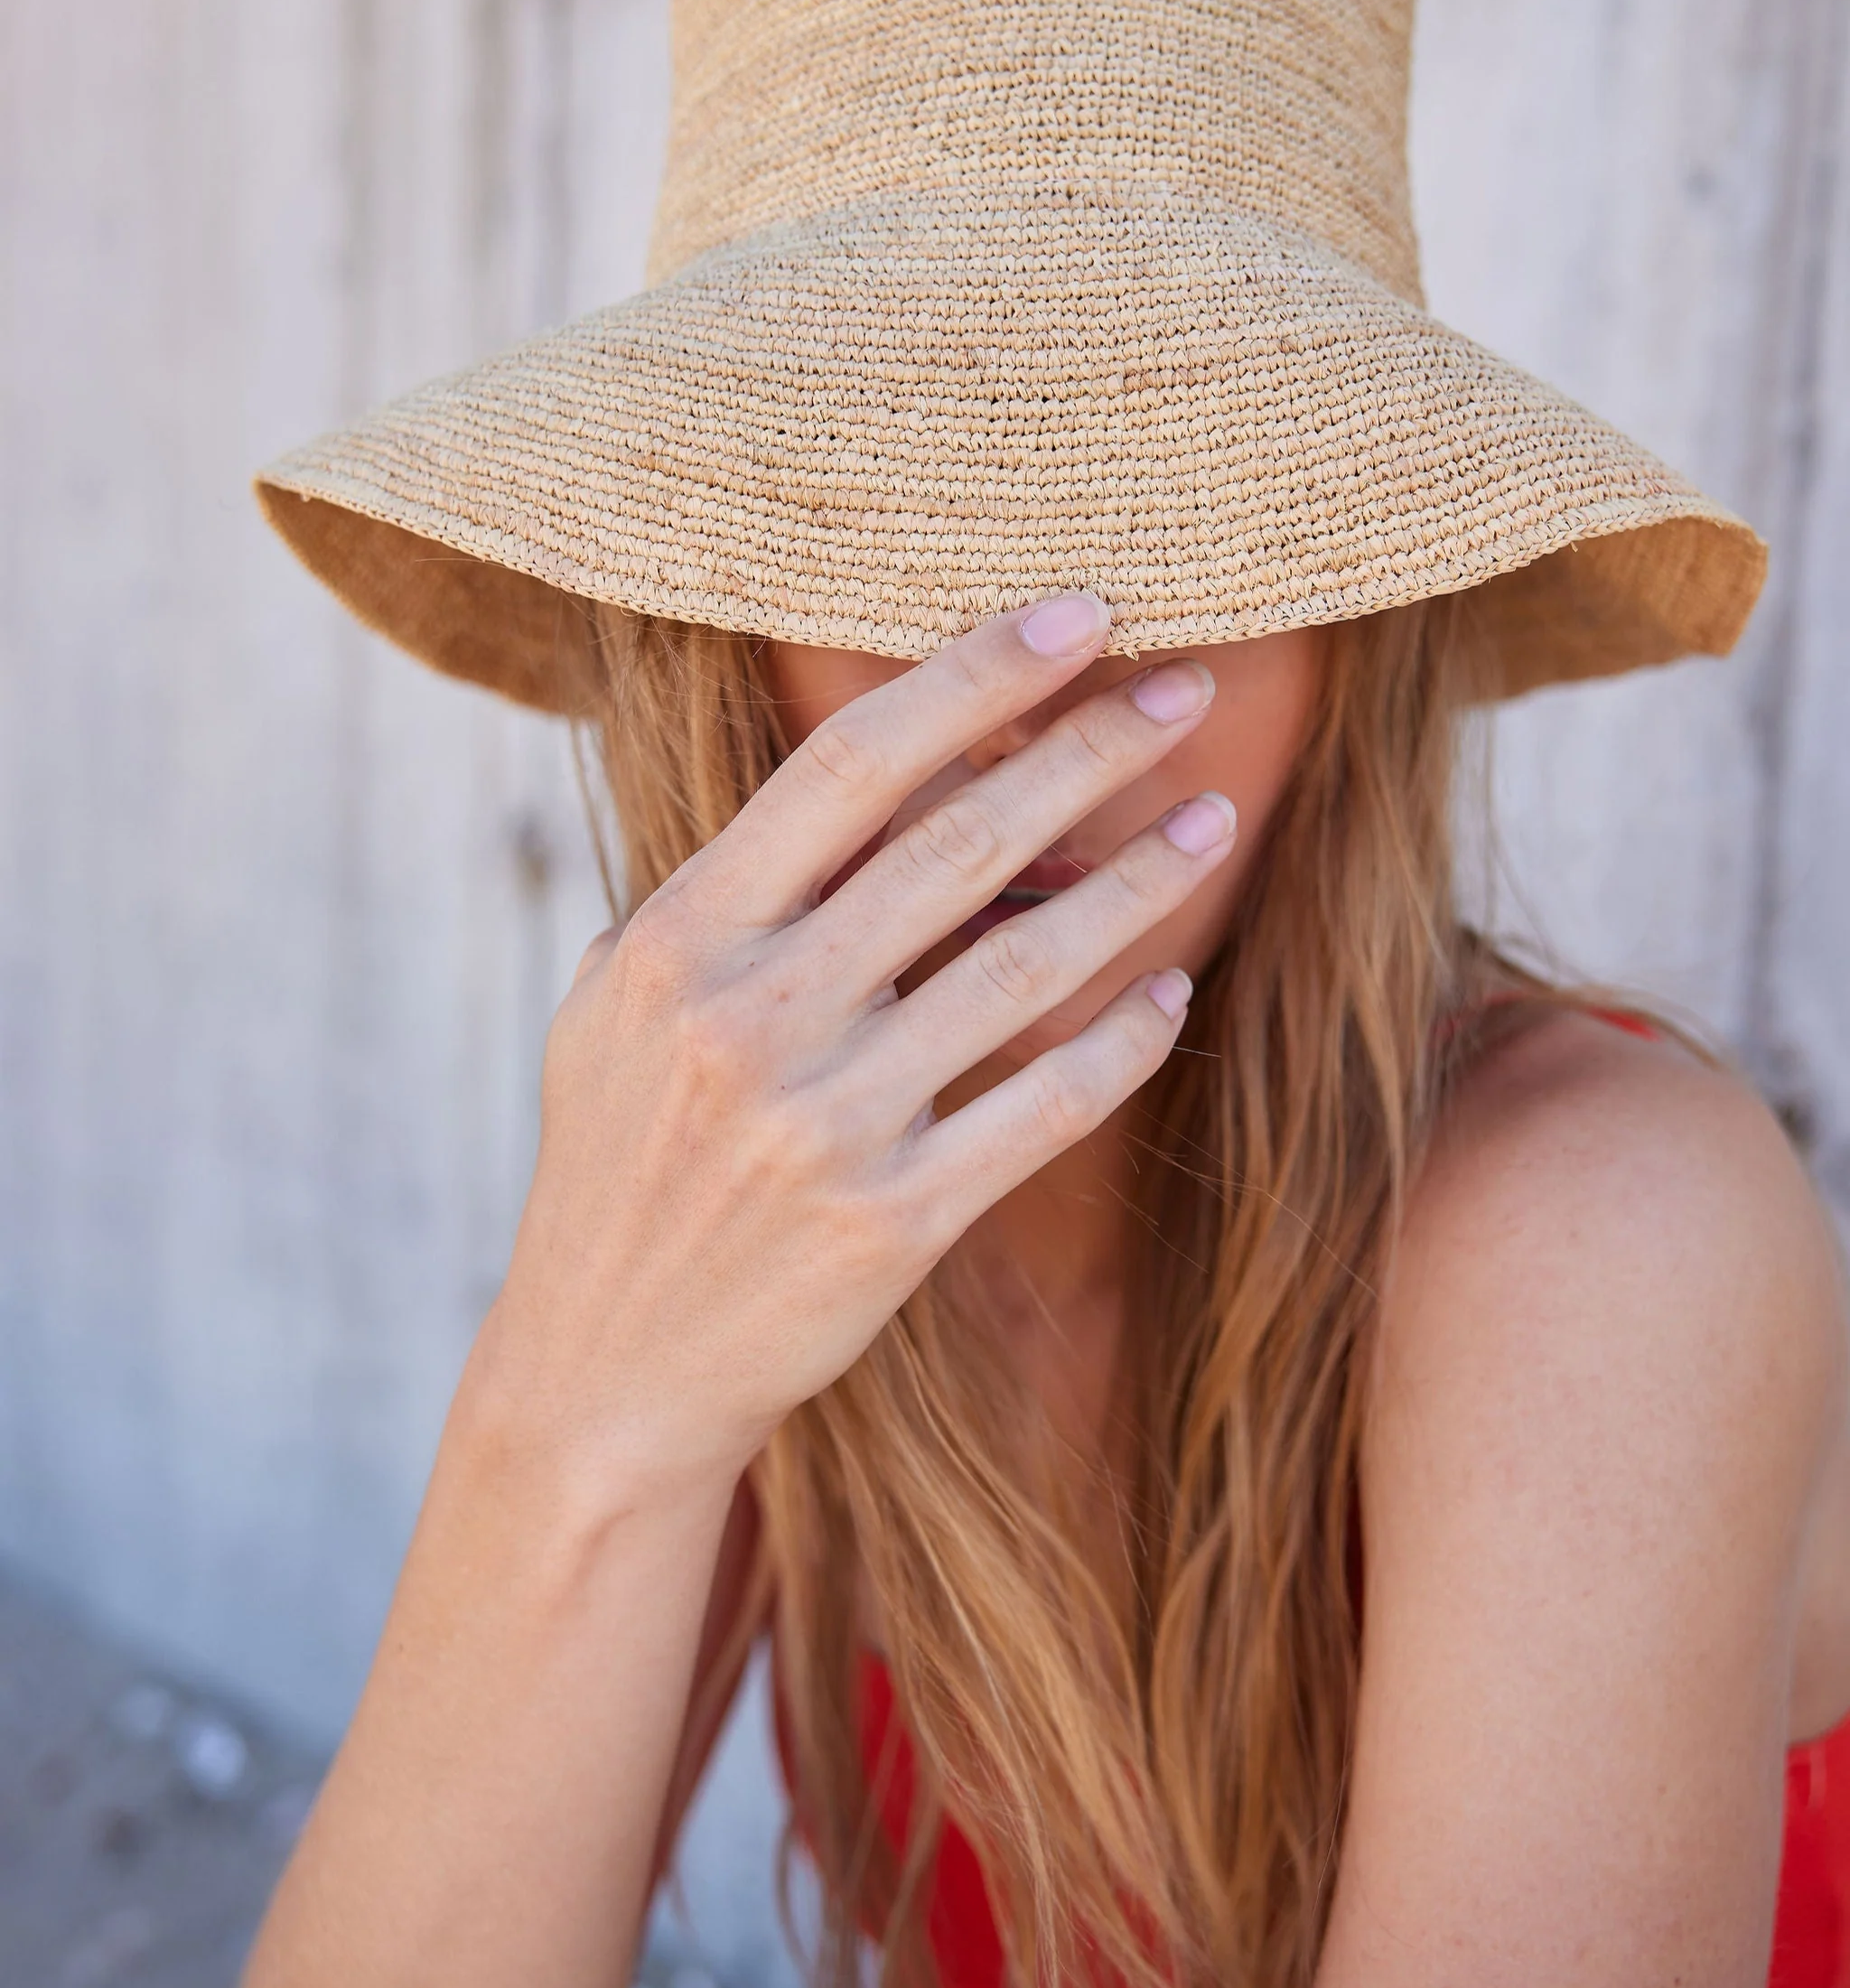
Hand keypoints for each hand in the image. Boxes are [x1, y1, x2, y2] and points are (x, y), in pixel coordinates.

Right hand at [473, 595, 1239, 1508]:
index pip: (850, 765)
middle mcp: (751, 1016)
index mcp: (680, 938)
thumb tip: (857, 797)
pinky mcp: (893, 1223)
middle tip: (1186, 687)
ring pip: (1025, 968)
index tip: (1077, 615)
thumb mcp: (616, 1010)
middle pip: (957, 843)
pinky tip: (1175, 993)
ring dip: (1137, 884)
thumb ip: (715, 899)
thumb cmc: (620, 1165)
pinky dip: (1124, 1044)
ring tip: (1214, 819)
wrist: (608, 1371)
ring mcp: (825, 1123)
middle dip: (1088, 749)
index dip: (974, 675)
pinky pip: (1045, 1107)